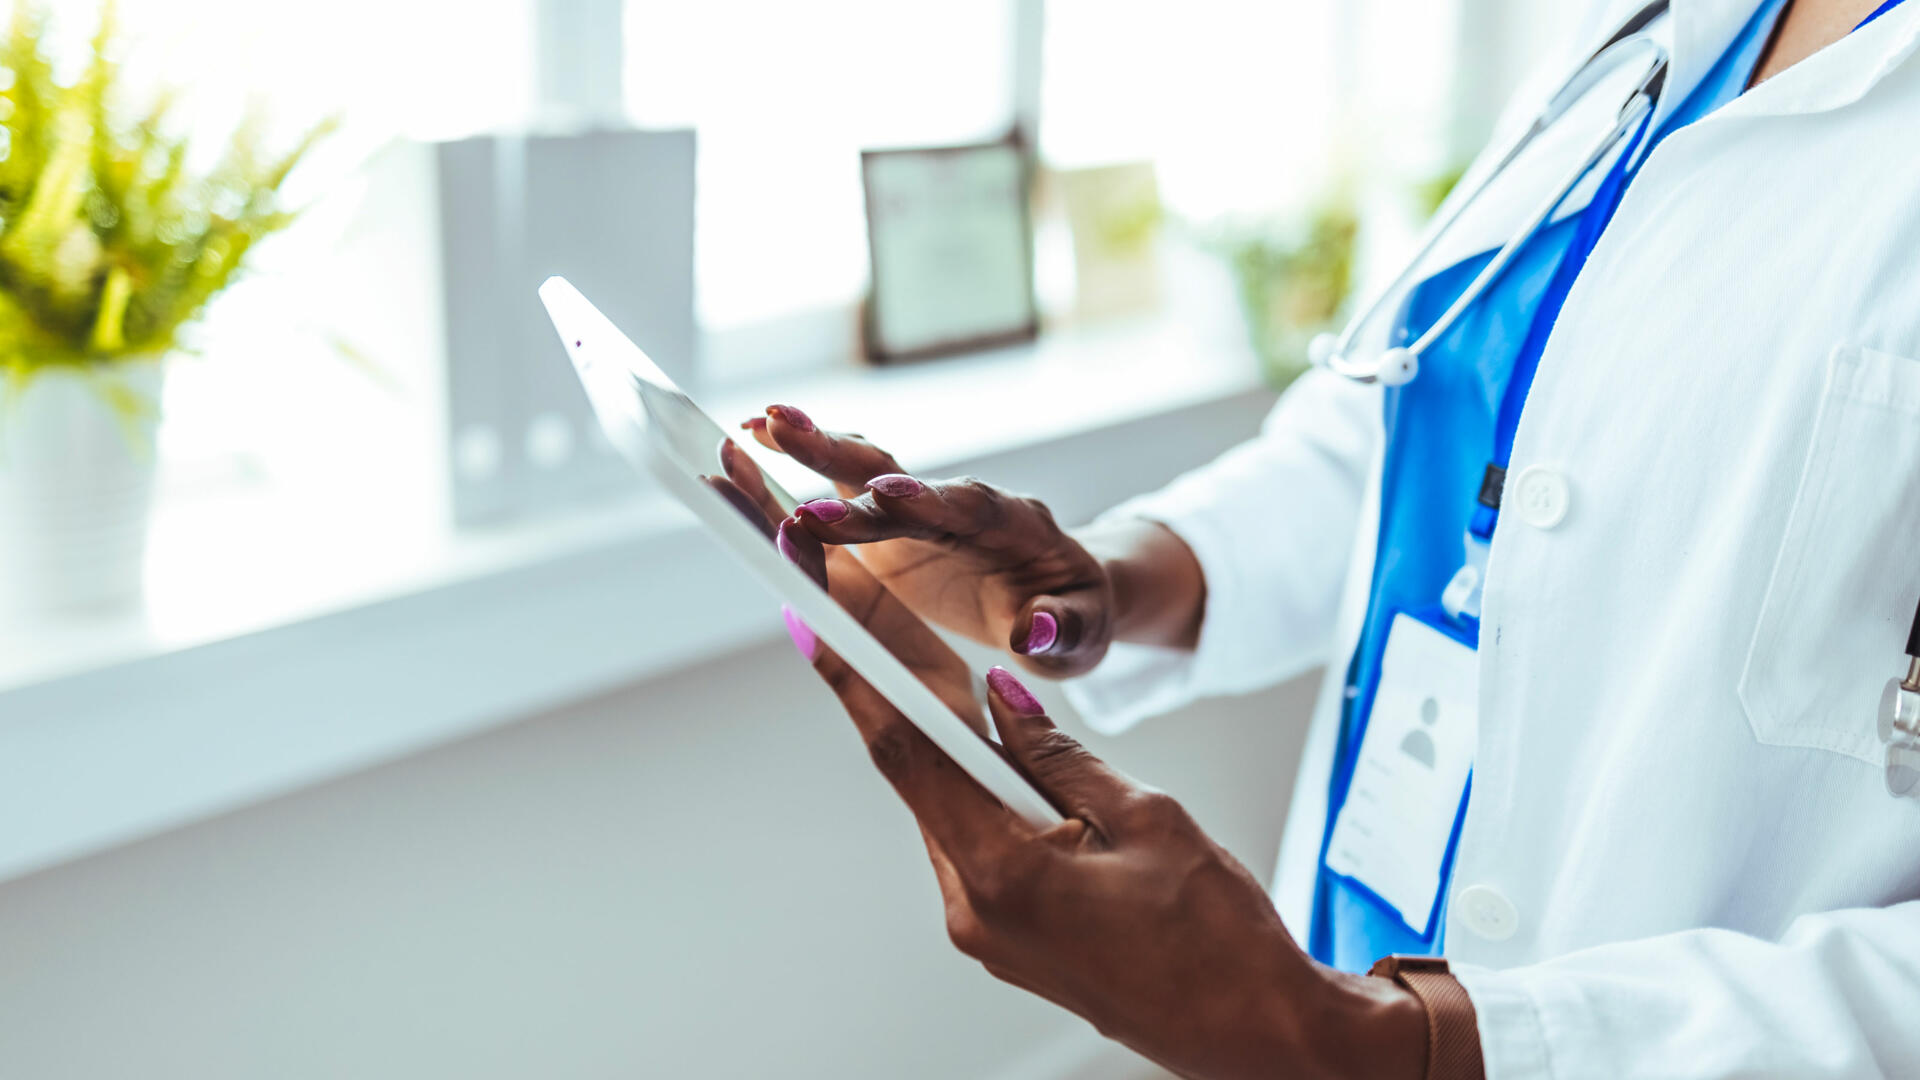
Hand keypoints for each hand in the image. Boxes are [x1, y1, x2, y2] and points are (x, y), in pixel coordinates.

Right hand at [743, 405, 1123, 675]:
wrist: (1066, 598)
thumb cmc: (1077, 620)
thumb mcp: (1084, 639)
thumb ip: (1063, 631)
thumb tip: (1033, 630)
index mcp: (1017, 527)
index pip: (969, 508)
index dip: (925, 501)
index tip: (881, 497)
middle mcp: (965, 505)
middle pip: (905, 475)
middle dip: (848, 461)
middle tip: (789, 441)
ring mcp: (924, 510)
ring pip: (868, 469)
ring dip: (817, 446)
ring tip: (759, 425)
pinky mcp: (893, 523)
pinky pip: (846, 487)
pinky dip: (804, 464)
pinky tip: (756, 439)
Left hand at [786, 620, 1427, 1079]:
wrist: (1254, 1034)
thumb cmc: (1218, 941)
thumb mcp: (1145, 815)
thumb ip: (1058, 753)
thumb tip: (1001, 699)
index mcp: (1001, 874)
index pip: (909, 753)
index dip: (860, 678)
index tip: (824, 624)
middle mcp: (976, 911)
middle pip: (922, 780)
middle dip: (907, 699)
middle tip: (885, 625)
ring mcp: (988, 934)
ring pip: (953, 812)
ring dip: (956, 749)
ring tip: (966, 688)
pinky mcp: (1009, 942)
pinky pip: (980, 848)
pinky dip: (985, 797)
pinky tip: (1005, 759)